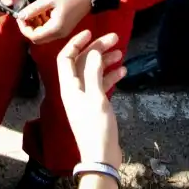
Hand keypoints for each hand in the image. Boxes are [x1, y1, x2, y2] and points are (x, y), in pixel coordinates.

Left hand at [16, 0, 92, 43]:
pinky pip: (49, 30)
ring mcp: (62, 32)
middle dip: (28, 27)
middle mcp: (59, 34)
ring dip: (35, 24)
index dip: (24, 28)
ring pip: (42, 34)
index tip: (20, 16)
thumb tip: (20, 16)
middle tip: (25, 14)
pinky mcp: (63, 28)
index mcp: (55, 29)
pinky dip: (42, 23)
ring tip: (34, 10)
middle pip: (37, 38)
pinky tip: (42, 11)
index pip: (33, 36)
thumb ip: (34, 8)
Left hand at [56, 31, 124, 166]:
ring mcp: (85, 97)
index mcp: (68, 86)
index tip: (91, 32)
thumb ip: (94, 72)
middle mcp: (74, 89)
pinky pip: (101, 84)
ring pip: (94, 72)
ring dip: (105, 61)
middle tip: (114, 38)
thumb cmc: (96, 127)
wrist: (101, 156)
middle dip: (96, 49)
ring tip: (120, 52)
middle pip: (82, 62)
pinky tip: (122, 70)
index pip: (66, 57)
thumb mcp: (96, 97)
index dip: (76, 43)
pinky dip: (111, 75)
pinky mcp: (96, 104)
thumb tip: (94, 52)